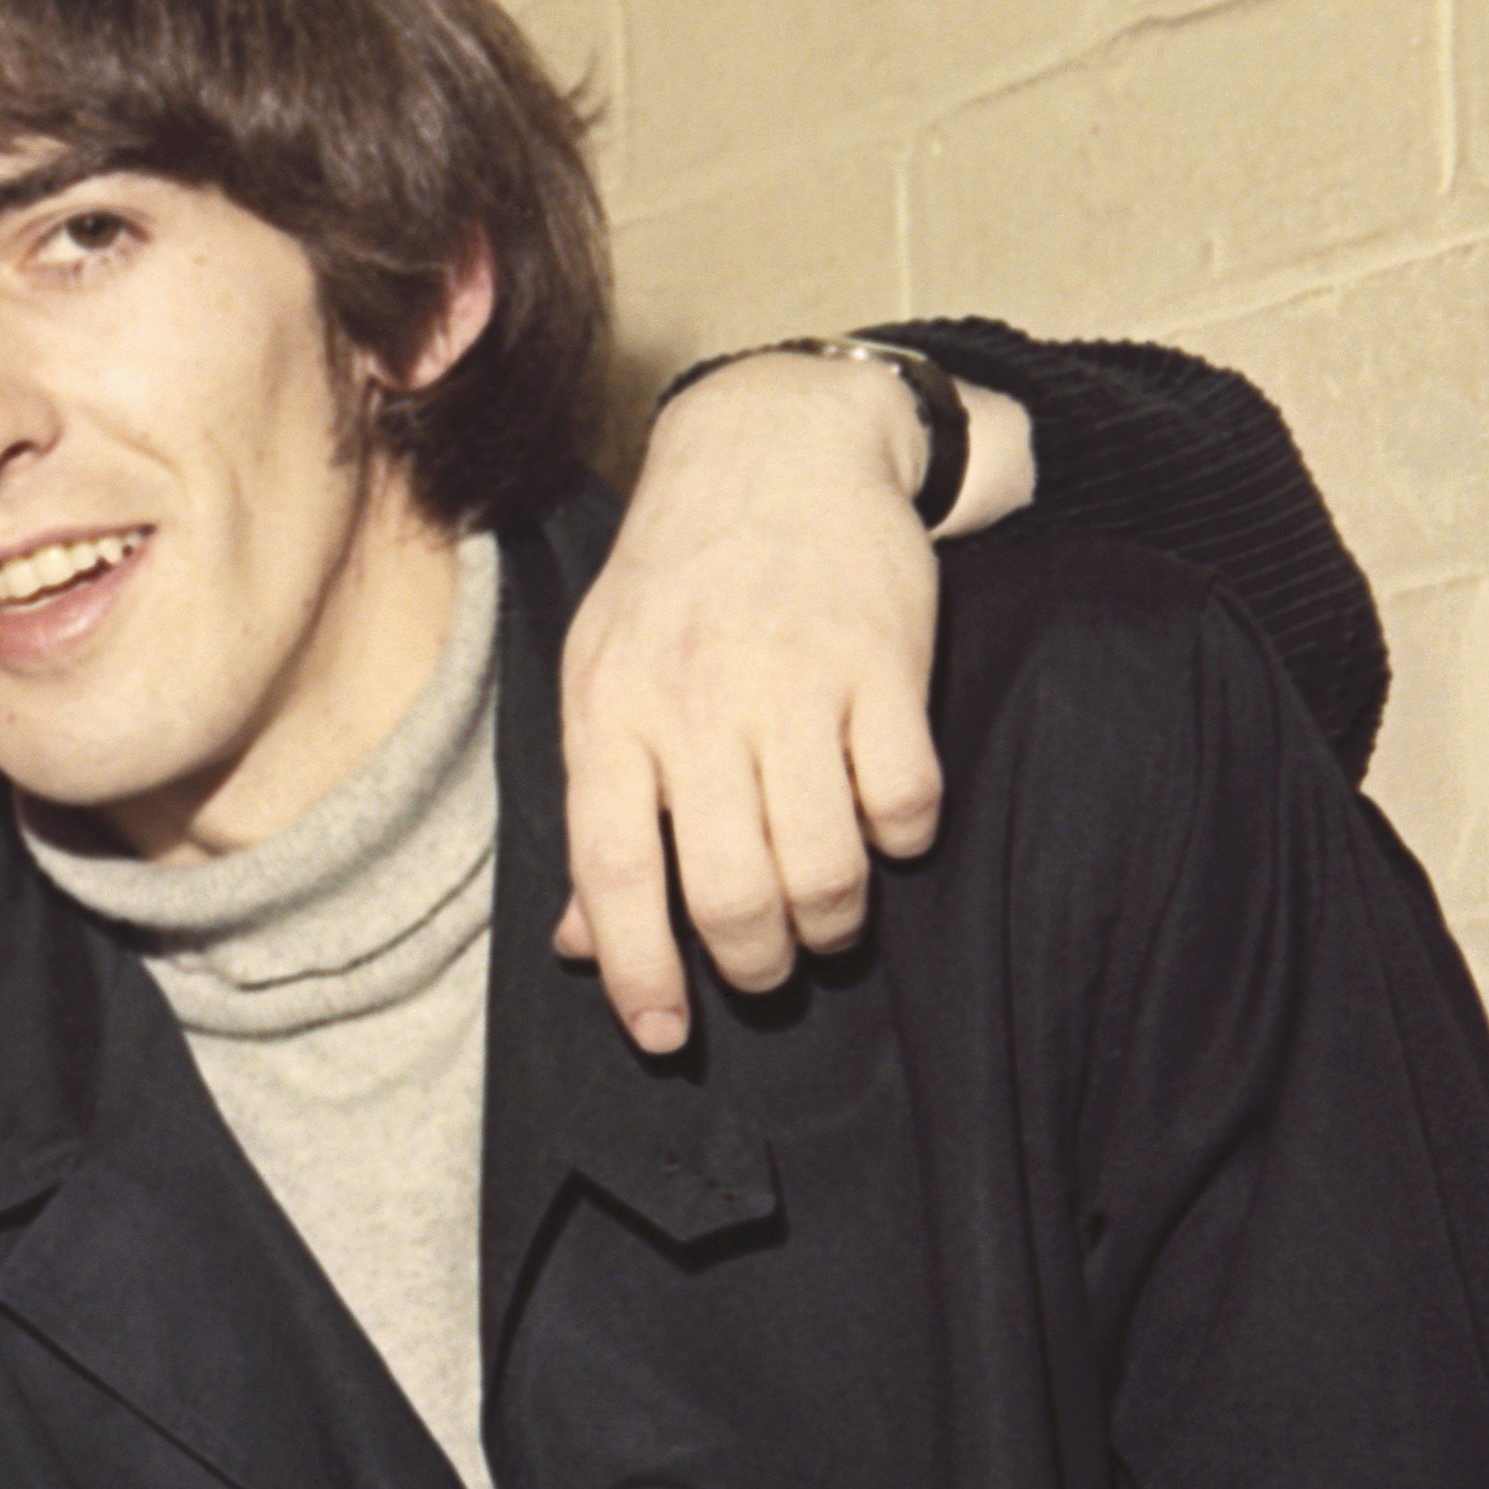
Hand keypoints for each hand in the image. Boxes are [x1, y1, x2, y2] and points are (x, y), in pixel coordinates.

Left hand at [555, 355, 1021, 1050]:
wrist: (772, 453)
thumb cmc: (675, 589)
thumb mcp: (601, 680)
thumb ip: (598, 810)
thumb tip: (582, 946)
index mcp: (609, 711)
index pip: (610, 869)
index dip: (637, 969)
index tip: (662, 1035)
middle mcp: (694, 702)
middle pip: (727, 889)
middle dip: (751, 960)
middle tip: (763, 965)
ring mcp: (791, 682)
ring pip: (823, 864)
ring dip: (831, 922)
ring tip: (824, 917)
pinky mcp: (884, 663)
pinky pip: (906, 800)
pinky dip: (903, 840)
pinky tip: (883, 824)